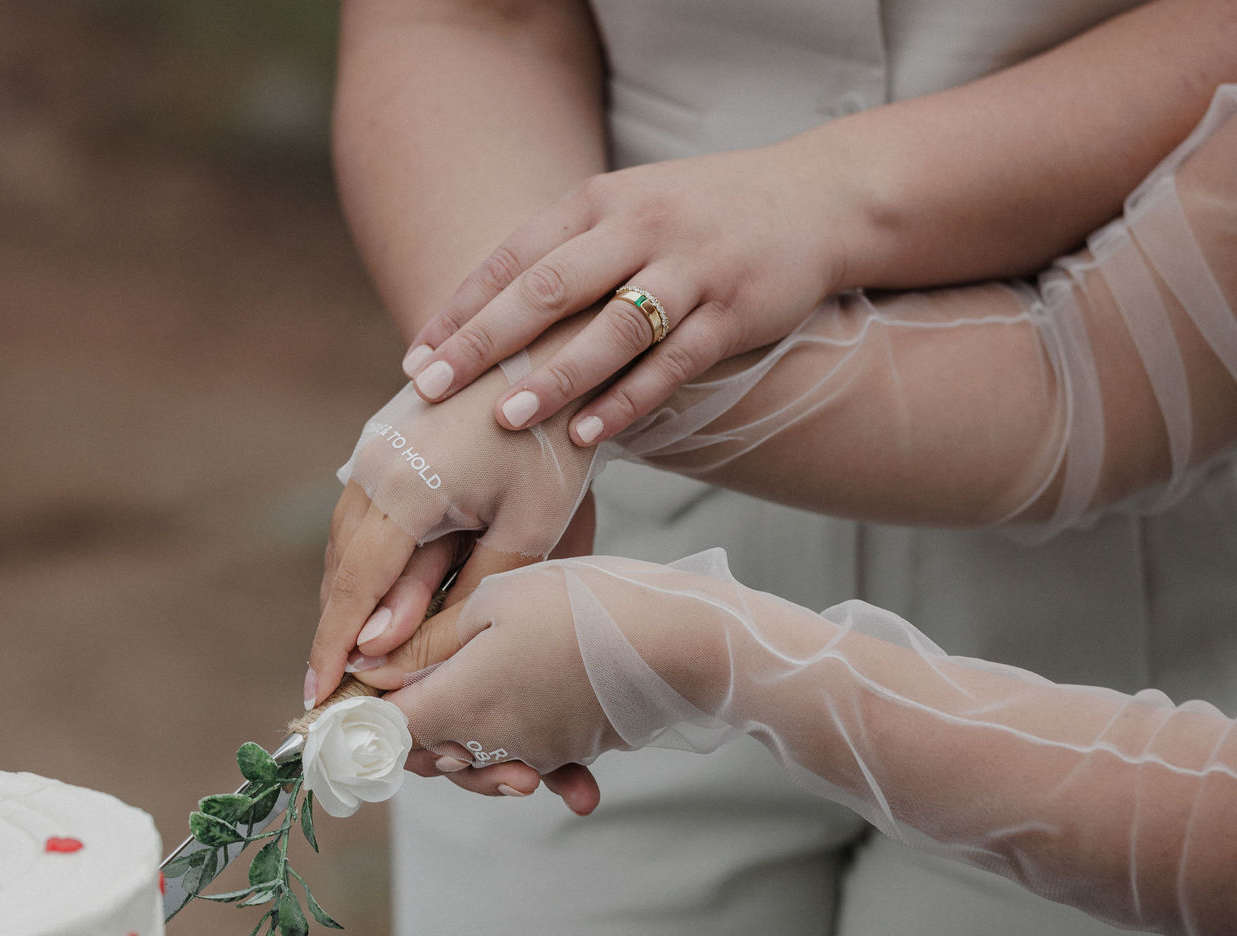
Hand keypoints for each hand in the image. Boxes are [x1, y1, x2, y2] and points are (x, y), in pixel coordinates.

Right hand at [309, 320, 600, 710]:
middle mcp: (372, 468)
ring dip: (344, 598)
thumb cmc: (552, 443)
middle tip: (326, 693)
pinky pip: (358, 517)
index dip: (332, 649)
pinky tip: (370, 595)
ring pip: (343, 542)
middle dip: (332, 632)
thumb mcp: (525, 530)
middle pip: (339, 569)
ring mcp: (371, 452)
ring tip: (345, 655)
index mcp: (404, 491)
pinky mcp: (381, 444)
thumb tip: (387, 653)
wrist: (550, 347)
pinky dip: (360, 562)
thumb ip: (458, 597)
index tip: (315, 698)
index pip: (356, 588)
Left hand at [353, 553, 715, 813]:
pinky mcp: (569, 749)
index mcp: (459, 702)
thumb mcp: (493, 602)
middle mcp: (490, 740)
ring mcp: (533, 750)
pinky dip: (532, 758)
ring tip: (473, 693)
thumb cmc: (583, 604)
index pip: (382, 729)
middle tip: (419, 678)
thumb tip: (364, 668)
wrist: (682, 641)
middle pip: (428, 753)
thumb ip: (424, 642)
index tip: (350, 701)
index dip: (358, 718)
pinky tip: (547, 763)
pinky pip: (534, 760)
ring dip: (471, 747)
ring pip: (478, 760)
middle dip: (412, 732)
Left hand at [396, 139, 857, 445]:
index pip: (513, 257)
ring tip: (506, 419)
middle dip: (484, 342)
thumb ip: (569, 255)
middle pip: (548, 288)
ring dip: (555, 377)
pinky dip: (628, 401)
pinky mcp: (735, 312)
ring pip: (612, 329)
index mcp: (601, 201)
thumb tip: (487, 325)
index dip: (461, 310)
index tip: (416, 358)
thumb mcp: (630, 211)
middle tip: (432, 388)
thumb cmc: (703, 217)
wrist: (819, 199)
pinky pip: (672, 364)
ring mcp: (691, 269)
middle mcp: (640, 227)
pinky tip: (588, 435)